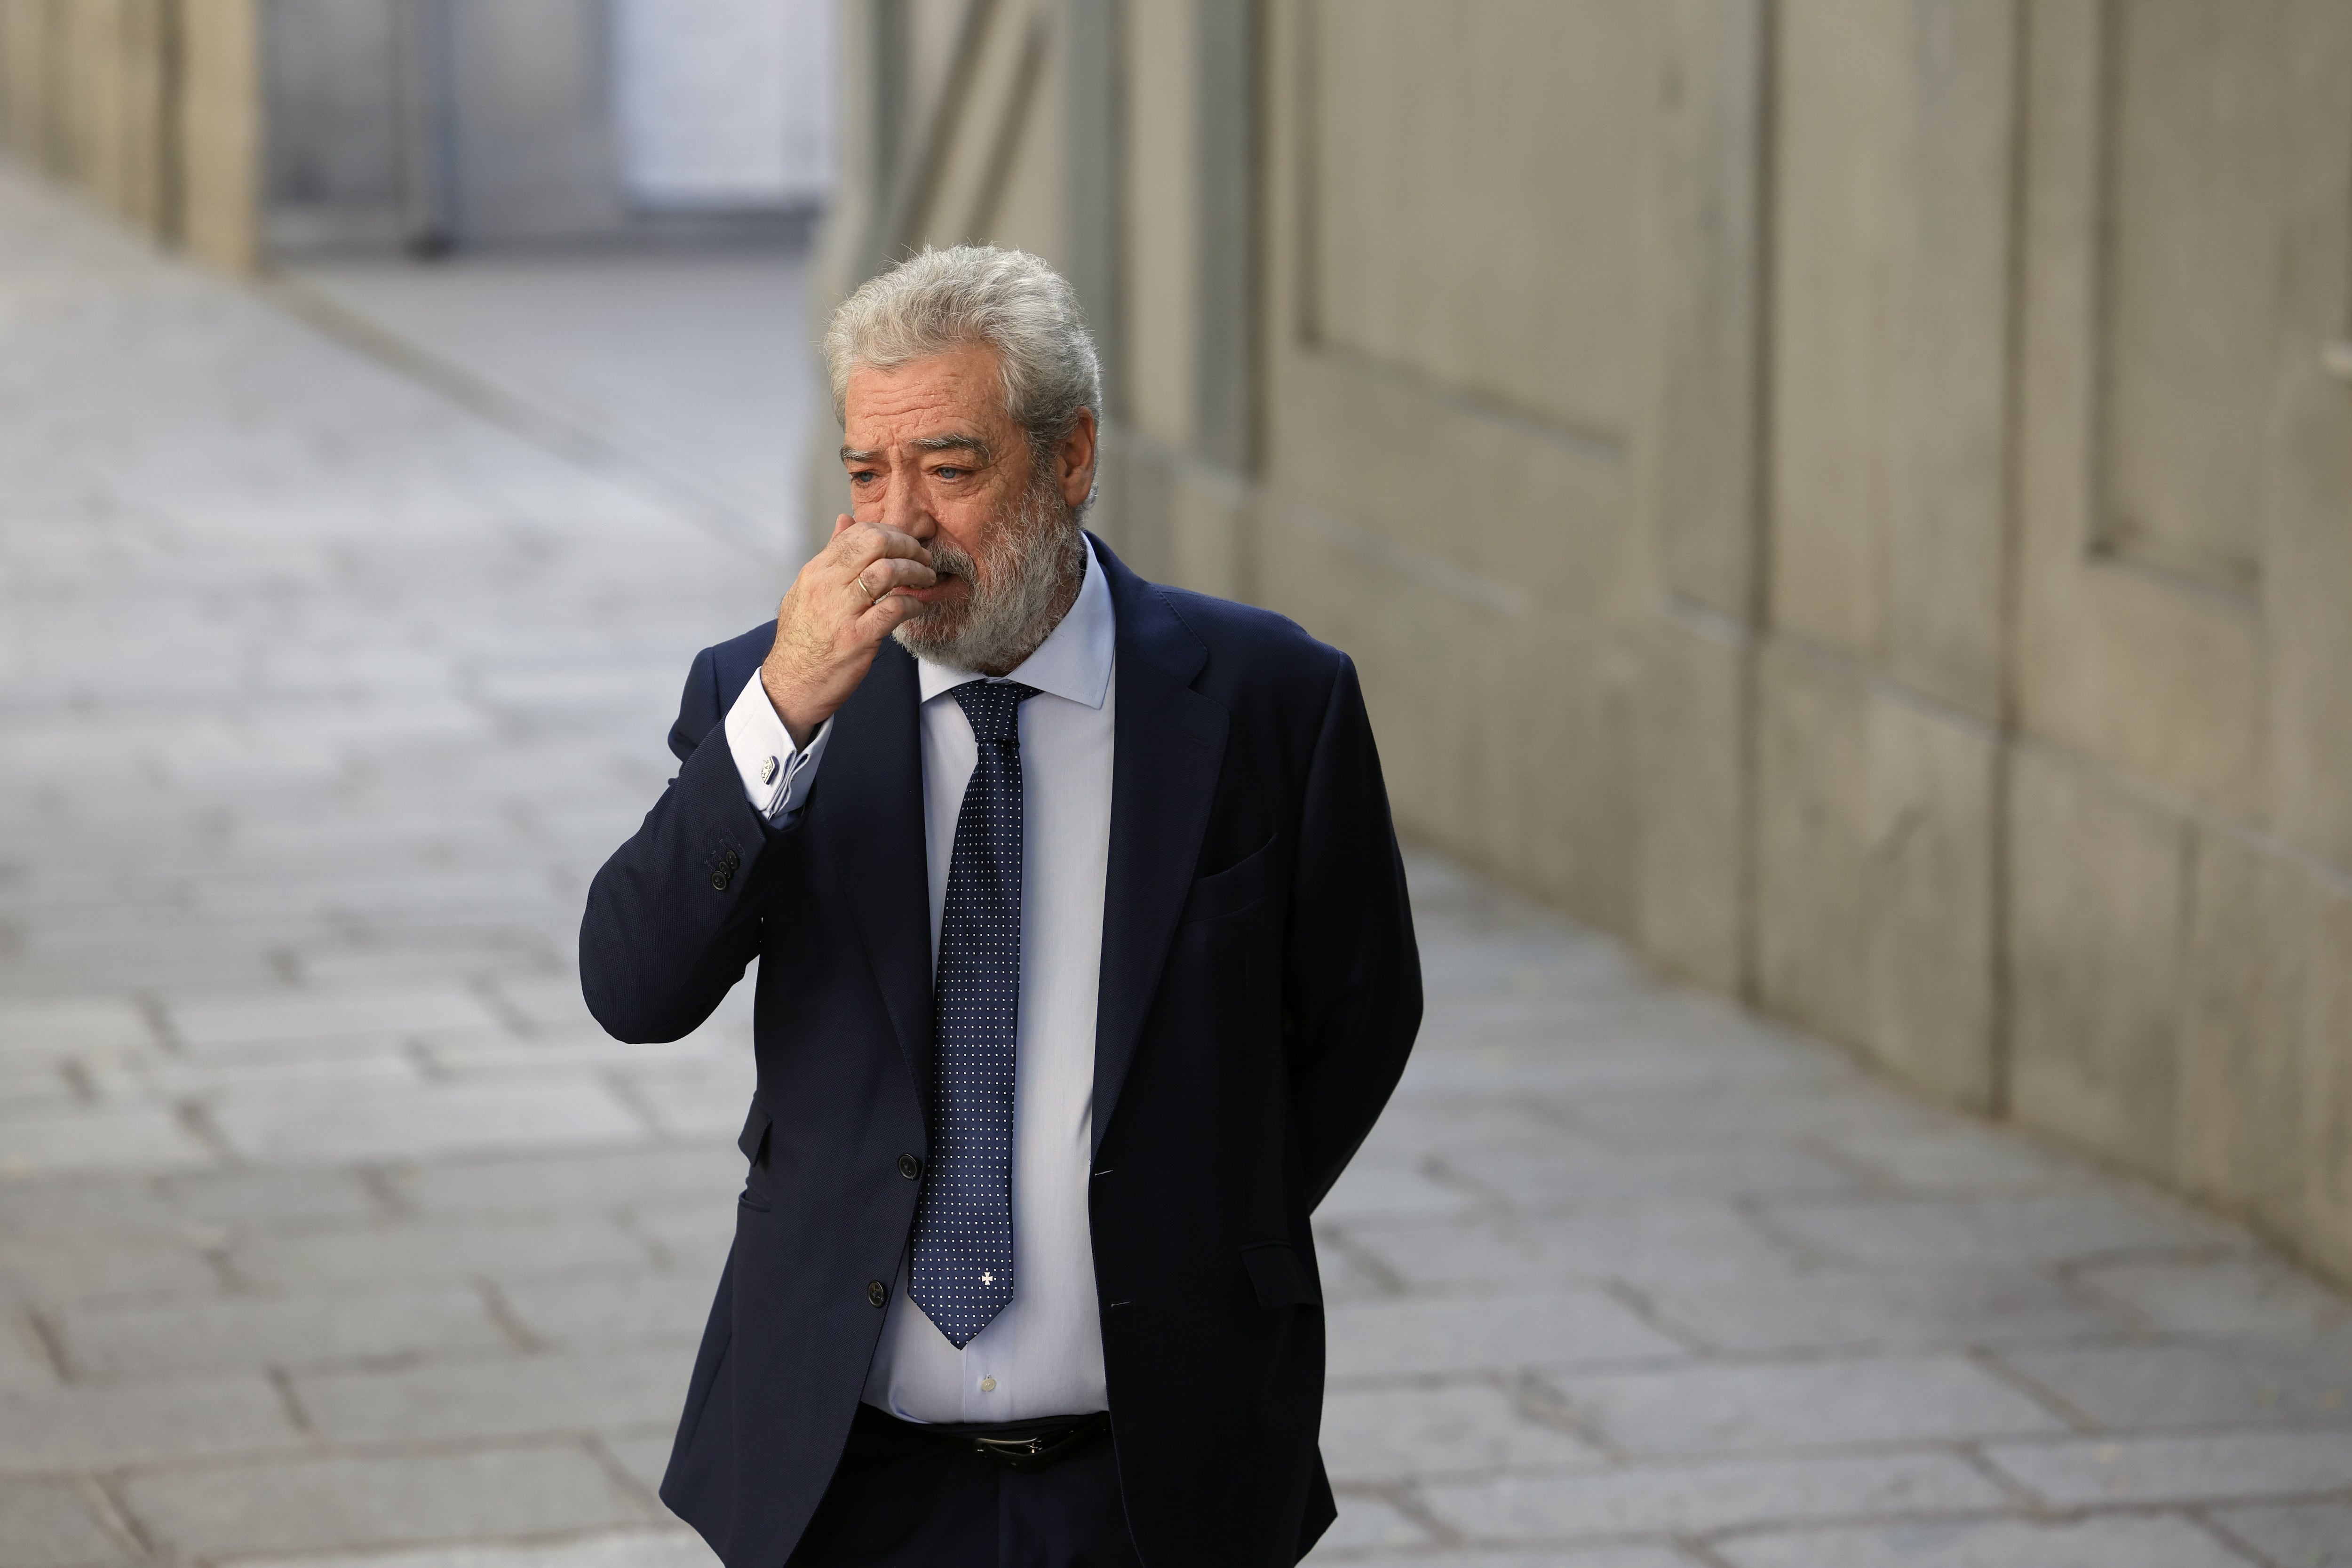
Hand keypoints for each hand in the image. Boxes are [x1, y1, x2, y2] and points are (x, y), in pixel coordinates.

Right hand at [760, 516, 935, 746]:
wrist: (791, 684)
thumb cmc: (802, 638)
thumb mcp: (806, 589)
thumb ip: (829, 555)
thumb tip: (845, 520)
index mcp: (816, 571)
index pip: (856, 533)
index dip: (889, 532)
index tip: (904, 543)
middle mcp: (827, 585)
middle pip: (874, 543)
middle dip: (907, 544)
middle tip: (922, 555)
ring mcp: (842, 611)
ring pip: (887, 571)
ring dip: (915, 570)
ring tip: (926, 577)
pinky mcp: (857, 637)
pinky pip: (894, 609)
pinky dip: (913, 604)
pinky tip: (917, 606)